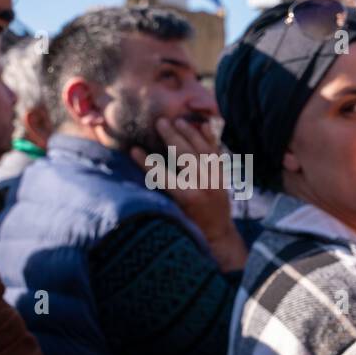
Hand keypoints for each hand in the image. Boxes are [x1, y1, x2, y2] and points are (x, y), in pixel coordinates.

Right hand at [131, 117, 246, 271]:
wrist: (218, 234)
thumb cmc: (189, 227)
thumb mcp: (172, 214)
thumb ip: (161, 194)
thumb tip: (141, 175)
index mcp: (188, 198)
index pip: (162, 175)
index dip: (147, 162)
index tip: (133, 149)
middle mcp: (203, 186)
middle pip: (186, 156)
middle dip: (172, 137)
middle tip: (160, 121)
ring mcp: (216, 180)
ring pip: (203, 151)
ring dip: (190, 133)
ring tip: (178, 120)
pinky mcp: (223, 177)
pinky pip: (216, 154)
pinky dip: (210, 139)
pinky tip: (203, 126)